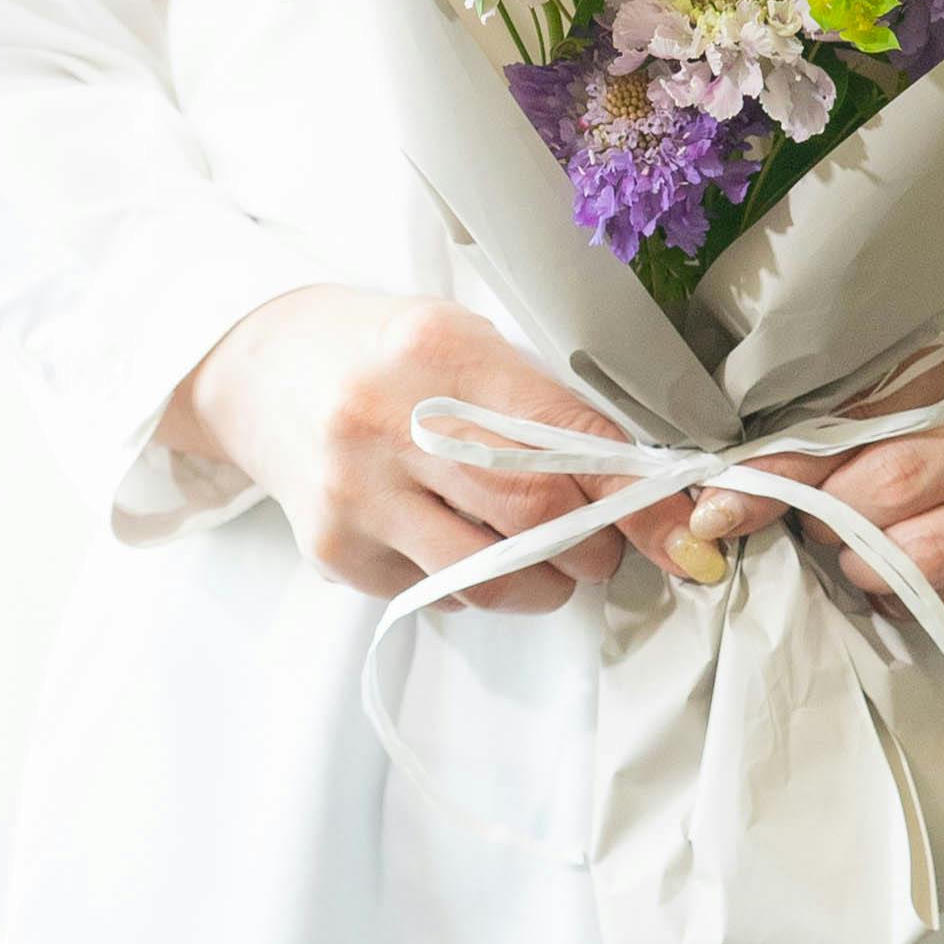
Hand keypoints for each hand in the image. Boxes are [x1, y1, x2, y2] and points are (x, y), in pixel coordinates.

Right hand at [155, 285, 718, 608]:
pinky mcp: (334, 549)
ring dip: (541, 582)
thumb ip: (546, 410)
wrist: (264, 367)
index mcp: (441, 353)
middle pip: (533, 515)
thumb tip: (644, 489)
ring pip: (488, 576)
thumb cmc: (391, 356)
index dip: (634, 497)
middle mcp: (389, 420)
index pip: (566, 438)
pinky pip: (438, 595)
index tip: (679, 535)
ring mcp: (356, 492)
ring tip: (539, 554)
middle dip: (592, 546)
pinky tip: (454, 541)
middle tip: (600, 545)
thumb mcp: (469, 347)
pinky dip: (471, 587)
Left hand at [688, 301, 943, 620]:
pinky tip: (899, 578)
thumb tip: (780, 443)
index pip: (872, 411)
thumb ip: (894, 386)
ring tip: (851, 553)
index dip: (791, 461)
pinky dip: (912, 597)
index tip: (725, 498)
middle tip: (797, 525)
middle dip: (825, 516)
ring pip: (929, 557)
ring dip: (864, 565)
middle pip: (895, 485)